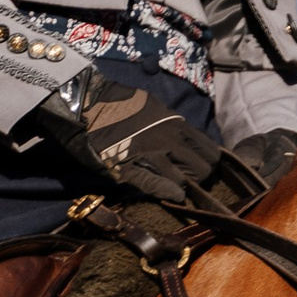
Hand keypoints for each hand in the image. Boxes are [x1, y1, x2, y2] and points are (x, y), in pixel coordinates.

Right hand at [51, 79, 229, 203]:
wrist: (86, 100)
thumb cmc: (119, 105)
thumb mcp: (155, 109)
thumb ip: (174, 125)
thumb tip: (188, 139)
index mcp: (177, 124)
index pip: (210, 152)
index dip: (207, 164)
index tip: (199, 169)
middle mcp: (170, 138)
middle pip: (203, 170)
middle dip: (199, 179)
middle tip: (188, 182)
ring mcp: (151, 154)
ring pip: (185, 182)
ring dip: (182, 188)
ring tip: (174, 187)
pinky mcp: (129, 168)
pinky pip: (156, 186)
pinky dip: (167, 193)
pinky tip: (171, 196)